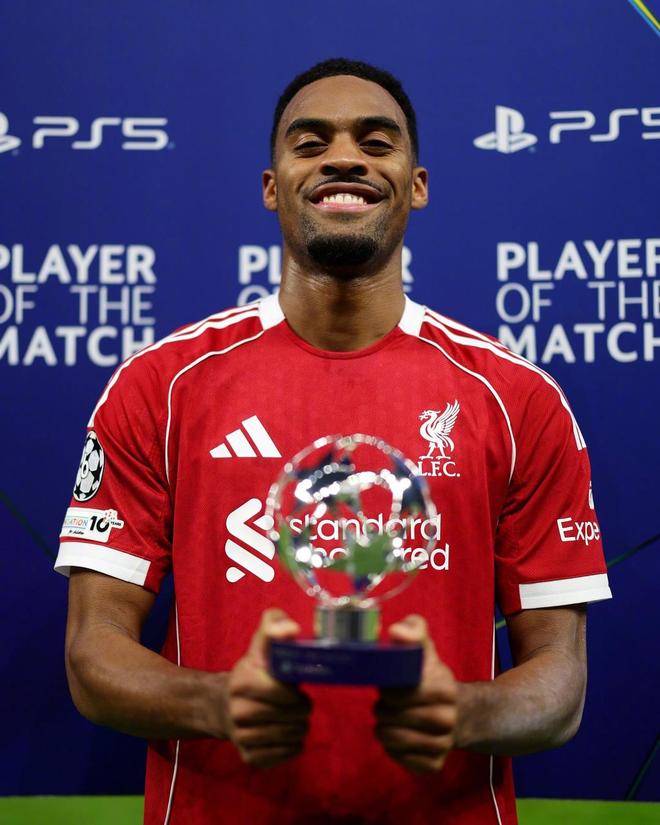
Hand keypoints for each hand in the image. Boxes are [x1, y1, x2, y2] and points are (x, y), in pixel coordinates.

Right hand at [221, 608, 310, 767]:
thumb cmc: (253, 672)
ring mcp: (242, 737)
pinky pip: (286, 754)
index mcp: (242, 681)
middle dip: (301, 709)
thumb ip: (274, 625)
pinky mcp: (249, 757)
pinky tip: (287, 734)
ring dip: (300, 726)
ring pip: (292, 736)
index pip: (284, 694)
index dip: (296, 692)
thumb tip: (291, 628)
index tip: (294, 687)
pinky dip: (294, 745)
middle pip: (292, 717)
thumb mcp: (260, 644)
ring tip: (292, 717)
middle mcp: (238, 711)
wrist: (223, 705)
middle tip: (297, 702)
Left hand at [374, 615, 457, 771]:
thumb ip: (412, 631)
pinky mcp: (436, 764)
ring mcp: (444, 744)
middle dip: (383, 710)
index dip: (388, 690)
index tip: (388, 687)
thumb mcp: (424, 649)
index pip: (403, 694)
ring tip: (386, 721)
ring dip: (385, 730)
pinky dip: (394, 751)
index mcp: (445, 688)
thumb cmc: (429, 676)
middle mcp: (449, 718)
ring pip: (399, 741)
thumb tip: (396, 632)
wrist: (457, 711)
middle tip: (384, 705)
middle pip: (397, 718)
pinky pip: (407, 762)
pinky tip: (395, 740)